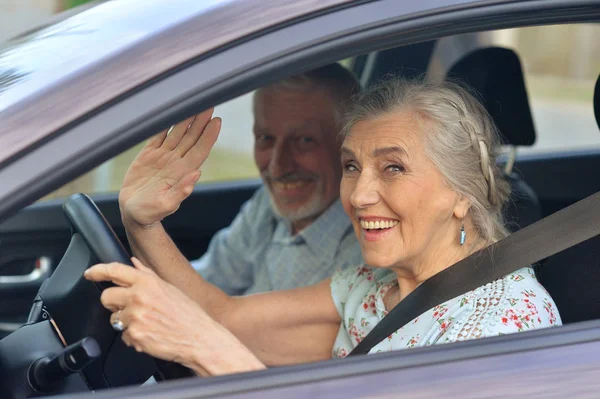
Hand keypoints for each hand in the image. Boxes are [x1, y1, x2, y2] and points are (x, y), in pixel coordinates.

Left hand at [83, 258, 265, 375]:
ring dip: (125, 322)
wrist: (200, 338)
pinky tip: (150, 334)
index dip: (98, 271)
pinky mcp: (134, 335)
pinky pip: (124, 336)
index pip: (114, 270)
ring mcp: (135, 317)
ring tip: (147, 323)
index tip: (90, 273)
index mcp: (148, 282)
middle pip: (106, 296)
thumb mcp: (169, 288)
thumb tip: (134, 263)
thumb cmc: (189, 314)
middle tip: (128, 308)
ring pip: (114, 319)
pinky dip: (134, 337)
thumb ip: (147, 274)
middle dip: (113, 303)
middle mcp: (139, 297)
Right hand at [119, 110, 220, 227]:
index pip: (200, 150)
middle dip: (201, 120)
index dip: (209, 136)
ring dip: (186, 118)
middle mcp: (176, 161)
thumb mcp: (165, 205)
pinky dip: (164, 123)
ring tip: (194, 102)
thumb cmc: (150, 213)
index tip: (217, 121)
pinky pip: (158, 135)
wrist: (133, 213)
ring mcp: (163, 157)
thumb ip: (181, 192)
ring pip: (177, 133)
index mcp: (183, 172)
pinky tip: (170, 111)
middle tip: (209, 102)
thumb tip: (196, 175)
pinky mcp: (148, 154)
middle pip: (191, 137)